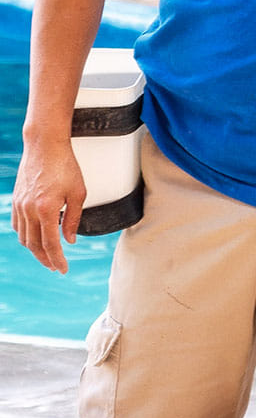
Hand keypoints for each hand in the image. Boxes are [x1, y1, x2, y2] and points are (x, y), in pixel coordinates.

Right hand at [11, 138, 85, 273]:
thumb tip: (69, 240)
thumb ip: (74, 219)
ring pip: (24, 237)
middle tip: (56, 267)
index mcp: (47, 210)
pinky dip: (26, 235)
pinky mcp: (15, 201)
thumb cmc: (66, 167)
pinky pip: (18, 225)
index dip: (57, 259)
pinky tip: (35, 236)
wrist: (44, 147)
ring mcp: (19, 206)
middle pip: (35, 245)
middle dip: (46, 258)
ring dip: (35, 248)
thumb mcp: (79, 192)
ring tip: (48, 254)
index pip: (51, 244)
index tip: (63, 270)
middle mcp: (30, 210)